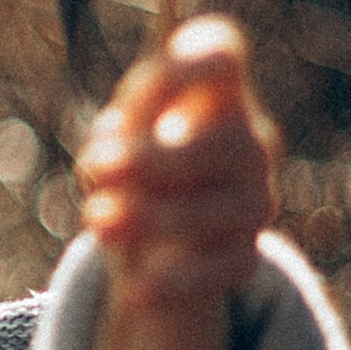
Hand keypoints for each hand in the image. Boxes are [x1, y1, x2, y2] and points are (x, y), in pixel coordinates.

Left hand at [76, 14, 279, 349]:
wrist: (154, 234)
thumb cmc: (134, 158)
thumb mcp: (118, 133)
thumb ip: (117, 129)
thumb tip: (112, 151)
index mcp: (219, 95)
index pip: (224, 58)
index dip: (194, 61)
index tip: (155, 74)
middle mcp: (251, 143)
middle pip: (218, 144)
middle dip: (151, 156)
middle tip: (95, 165)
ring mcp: (255, 203)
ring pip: (208, 212)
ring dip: (149, 217)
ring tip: (96, 220)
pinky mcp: (244, 259)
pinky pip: (216, 271)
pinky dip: (172, 282)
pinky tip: (134, 291)